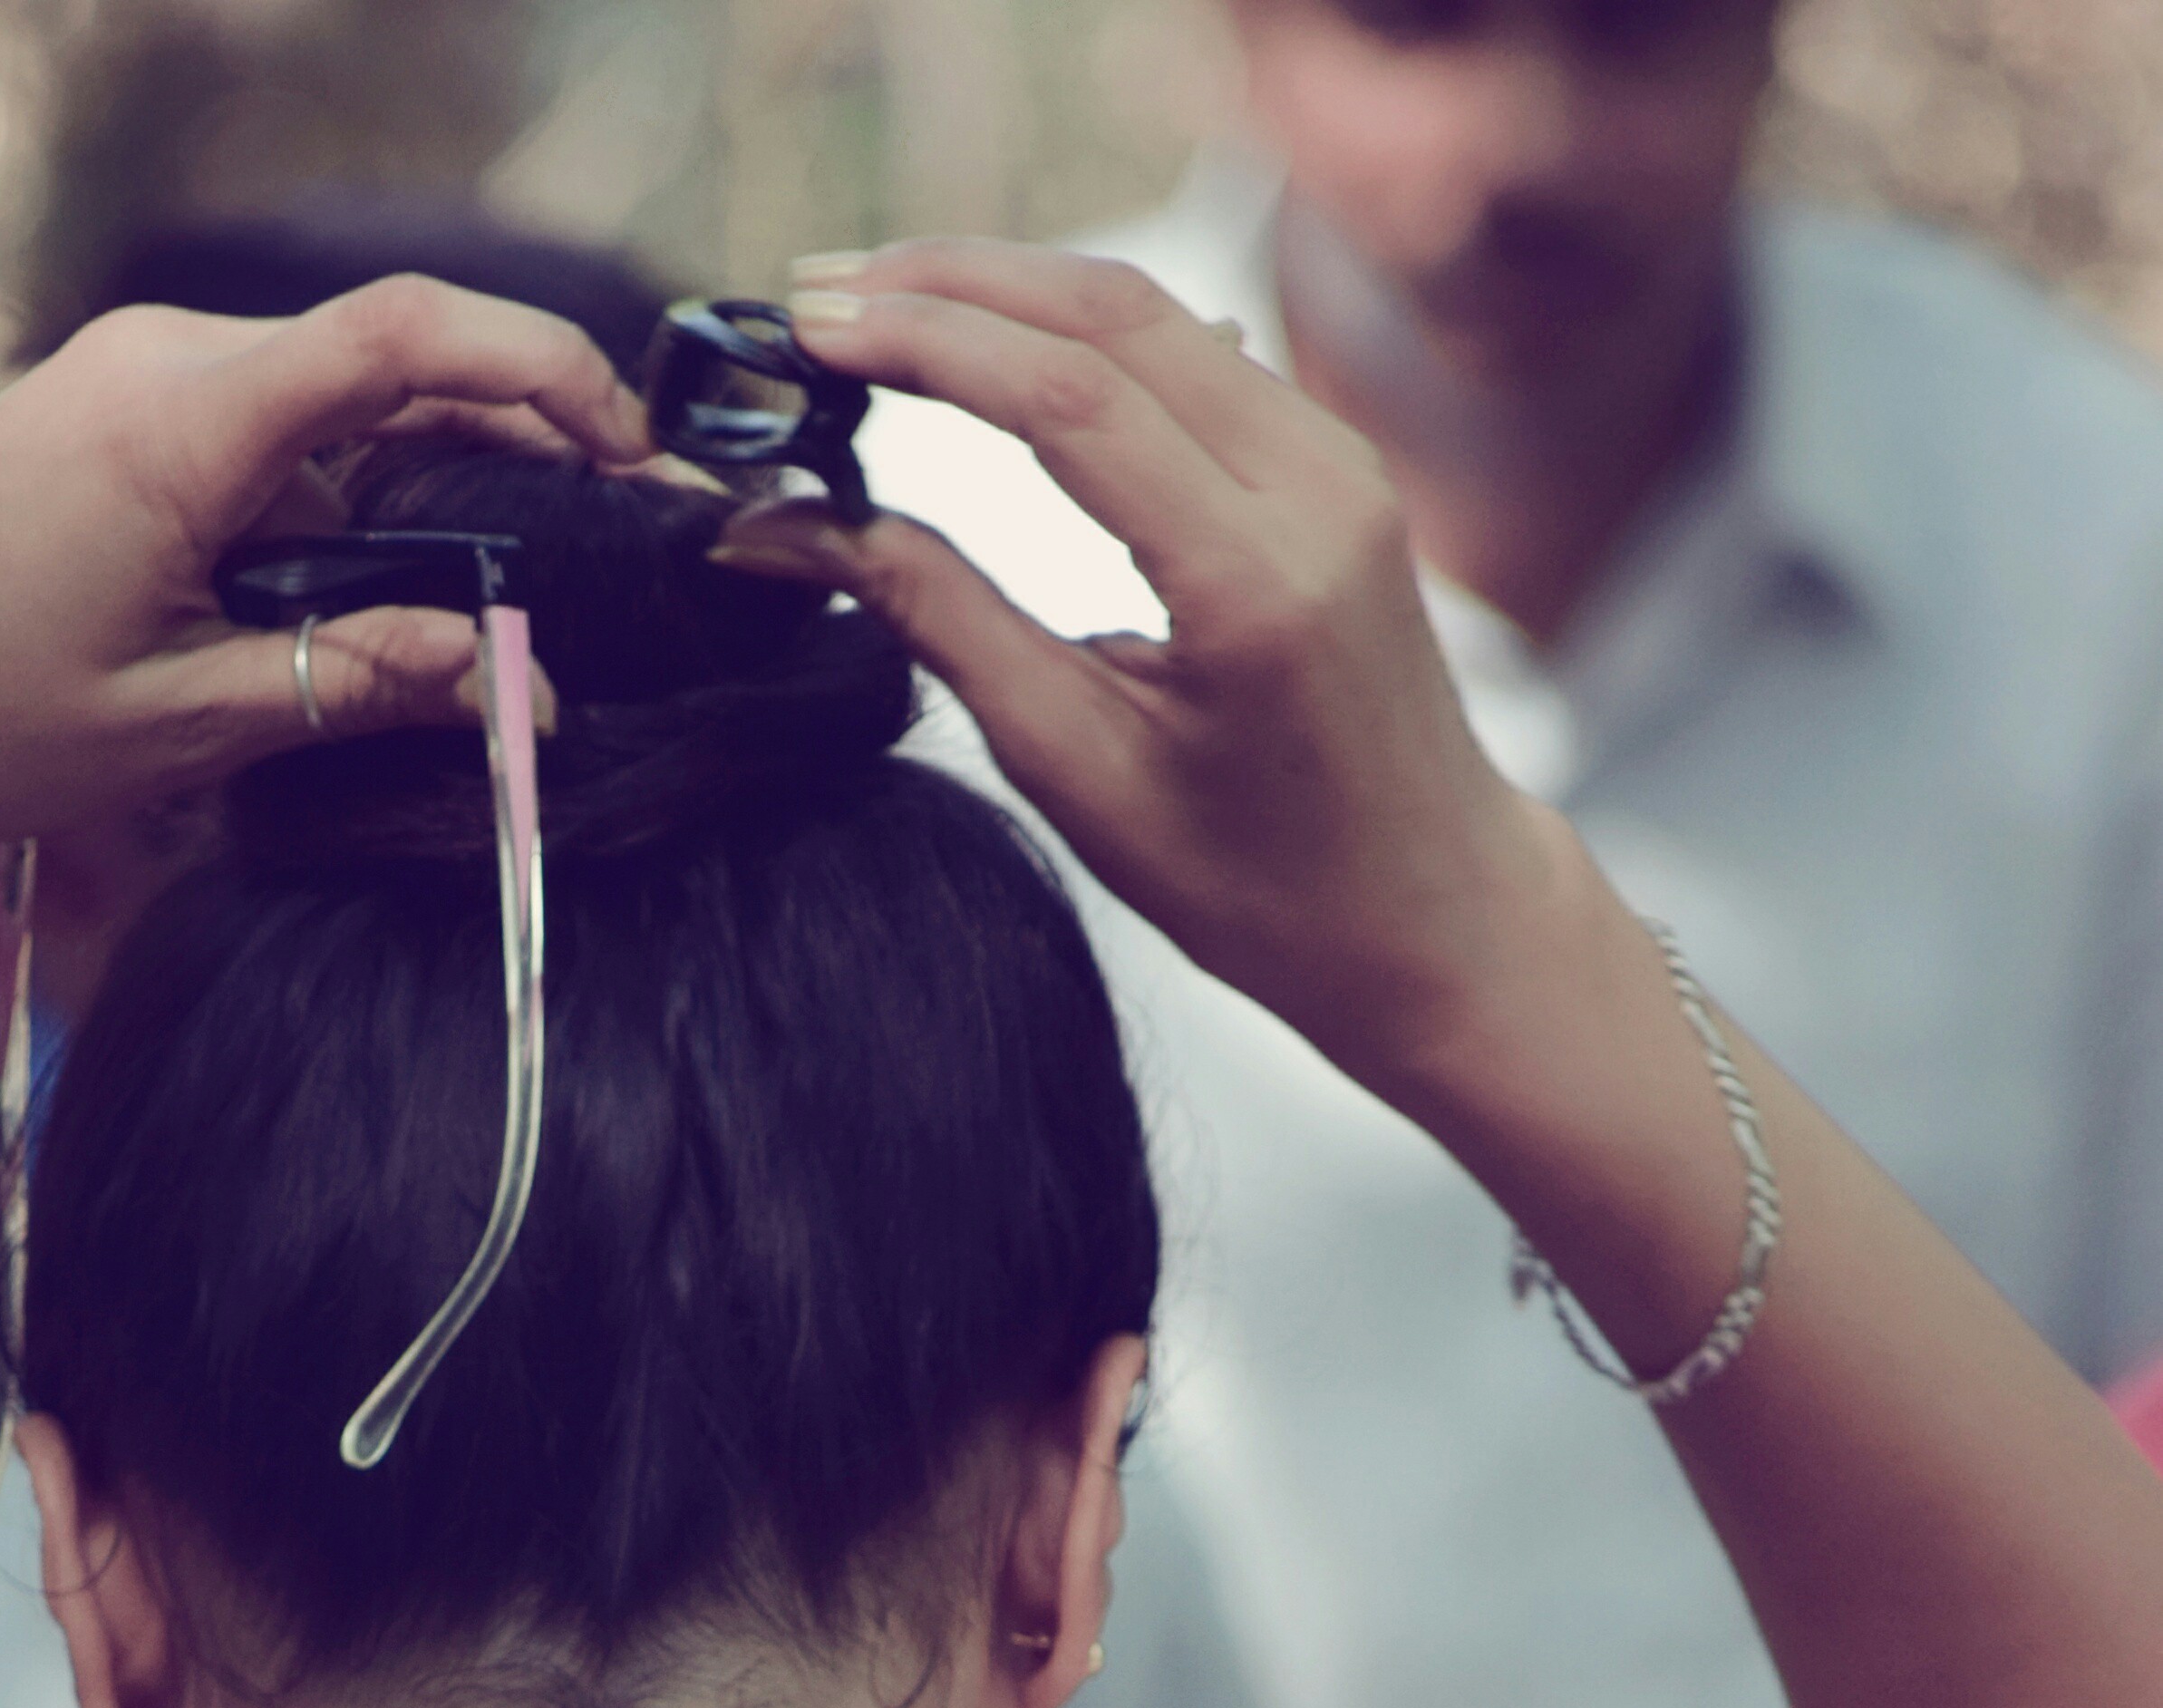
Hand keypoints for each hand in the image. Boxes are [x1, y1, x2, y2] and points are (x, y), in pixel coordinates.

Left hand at [0, 283, 652, 864]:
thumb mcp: (170, 730)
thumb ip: (349, 689)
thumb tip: (515, 690)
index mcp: (181, 418)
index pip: (409, 336)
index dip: (545, 372)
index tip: (629, 458)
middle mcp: (164, 360)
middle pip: (391, 365)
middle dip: (510, 449)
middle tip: (597, 561)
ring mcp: (133, 377)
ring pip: (333, 409)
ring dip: (419, 496)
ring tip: (486, 620)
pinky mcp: (112, 416)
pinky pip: (266, 436)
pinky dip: (337, 507)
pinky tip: (363, 606)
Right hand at [712, 243, 1584, 1102]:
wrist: (1431, 908)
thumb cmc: (1259, 884)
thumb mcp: (1078, 770)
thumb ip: (940, 624)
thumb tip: (790, 531)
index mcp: (1255, 584)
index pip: (1071, 398)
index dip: (929, 345)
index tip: (813, 332)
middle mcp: (1315, 491)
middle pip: (1111, 312)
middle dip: (950, 285)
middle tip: (817, 296)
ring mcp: (1337, 459)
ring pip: (1152, 310)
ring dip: (1006, 289)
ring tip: (878, 305)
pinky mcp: (1331, 457)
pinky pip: (1191, 350)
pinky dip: (1074, 328)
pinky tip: (988, 335)